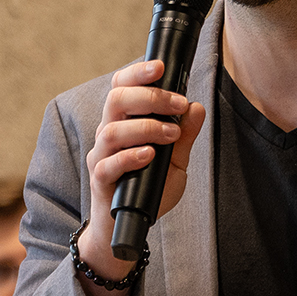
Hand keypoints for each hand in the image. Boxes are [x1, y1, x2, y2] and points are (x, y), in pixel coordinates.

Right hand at [77, 58, 207, 295]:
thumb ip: (185, 136)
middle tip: (178, 104)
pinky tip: (149, 155)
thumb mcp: (175, 162)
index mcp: (123, 122)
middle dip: (149, 96)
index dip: (137, 73)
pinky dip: (130, 156)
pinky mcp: (100, 181)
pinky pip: (108, 164)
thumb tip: (196, 108)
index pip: (122, 87)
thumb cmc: (147, 191)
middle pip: (116, 100)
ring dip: (145, 127)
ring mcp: (101, 157)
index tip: (161, 67)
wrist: (126, 229)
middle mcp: (108, 134)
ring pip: (112, 129)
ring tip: (170, 134)